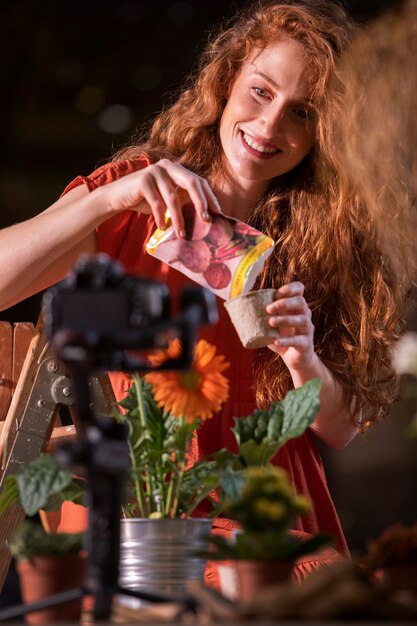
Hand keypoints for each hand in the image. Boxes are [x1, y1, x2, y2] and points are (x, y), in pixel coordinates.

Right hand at [103, 158, 221, 236]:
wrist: (117, 197)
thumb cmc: (145, 200)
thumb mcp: (167, 200)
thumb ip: (182, 202)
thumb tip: (204, 220)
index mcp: (177, 169)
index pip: (199, 181)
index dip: (209, 197)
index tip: (217, 214)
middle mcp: (168, 166)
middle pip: (192, 182)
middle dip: (201, 202)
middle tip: (206, 220)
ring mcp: (155, 171)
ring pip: (173, 197)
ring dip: (179, 218)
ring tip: (182, 234)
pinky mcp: (142, 180)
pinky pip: (156, 202)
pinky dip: (160, 217)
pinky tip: (162, 227)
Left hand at [266, 282, 314, 370]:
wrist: (293, 357)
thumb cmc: (281, 336)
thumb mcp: (271, 323)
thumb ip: (263, 313)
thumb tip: (242, 302)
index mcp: (296, 306)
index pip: (299, 289)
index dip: (290, 288)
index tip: (277, 293)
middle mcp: (304, 315)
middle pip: (300, 302)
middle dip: (284, 303)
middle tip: (268, 309)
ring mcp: (307, 329)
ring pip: (302, 320)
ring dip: (285, 319)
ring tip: (271, 322)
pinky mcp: (306, 344)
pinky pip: (298, 340)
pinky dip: (287, 340)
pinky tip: (276, 341)